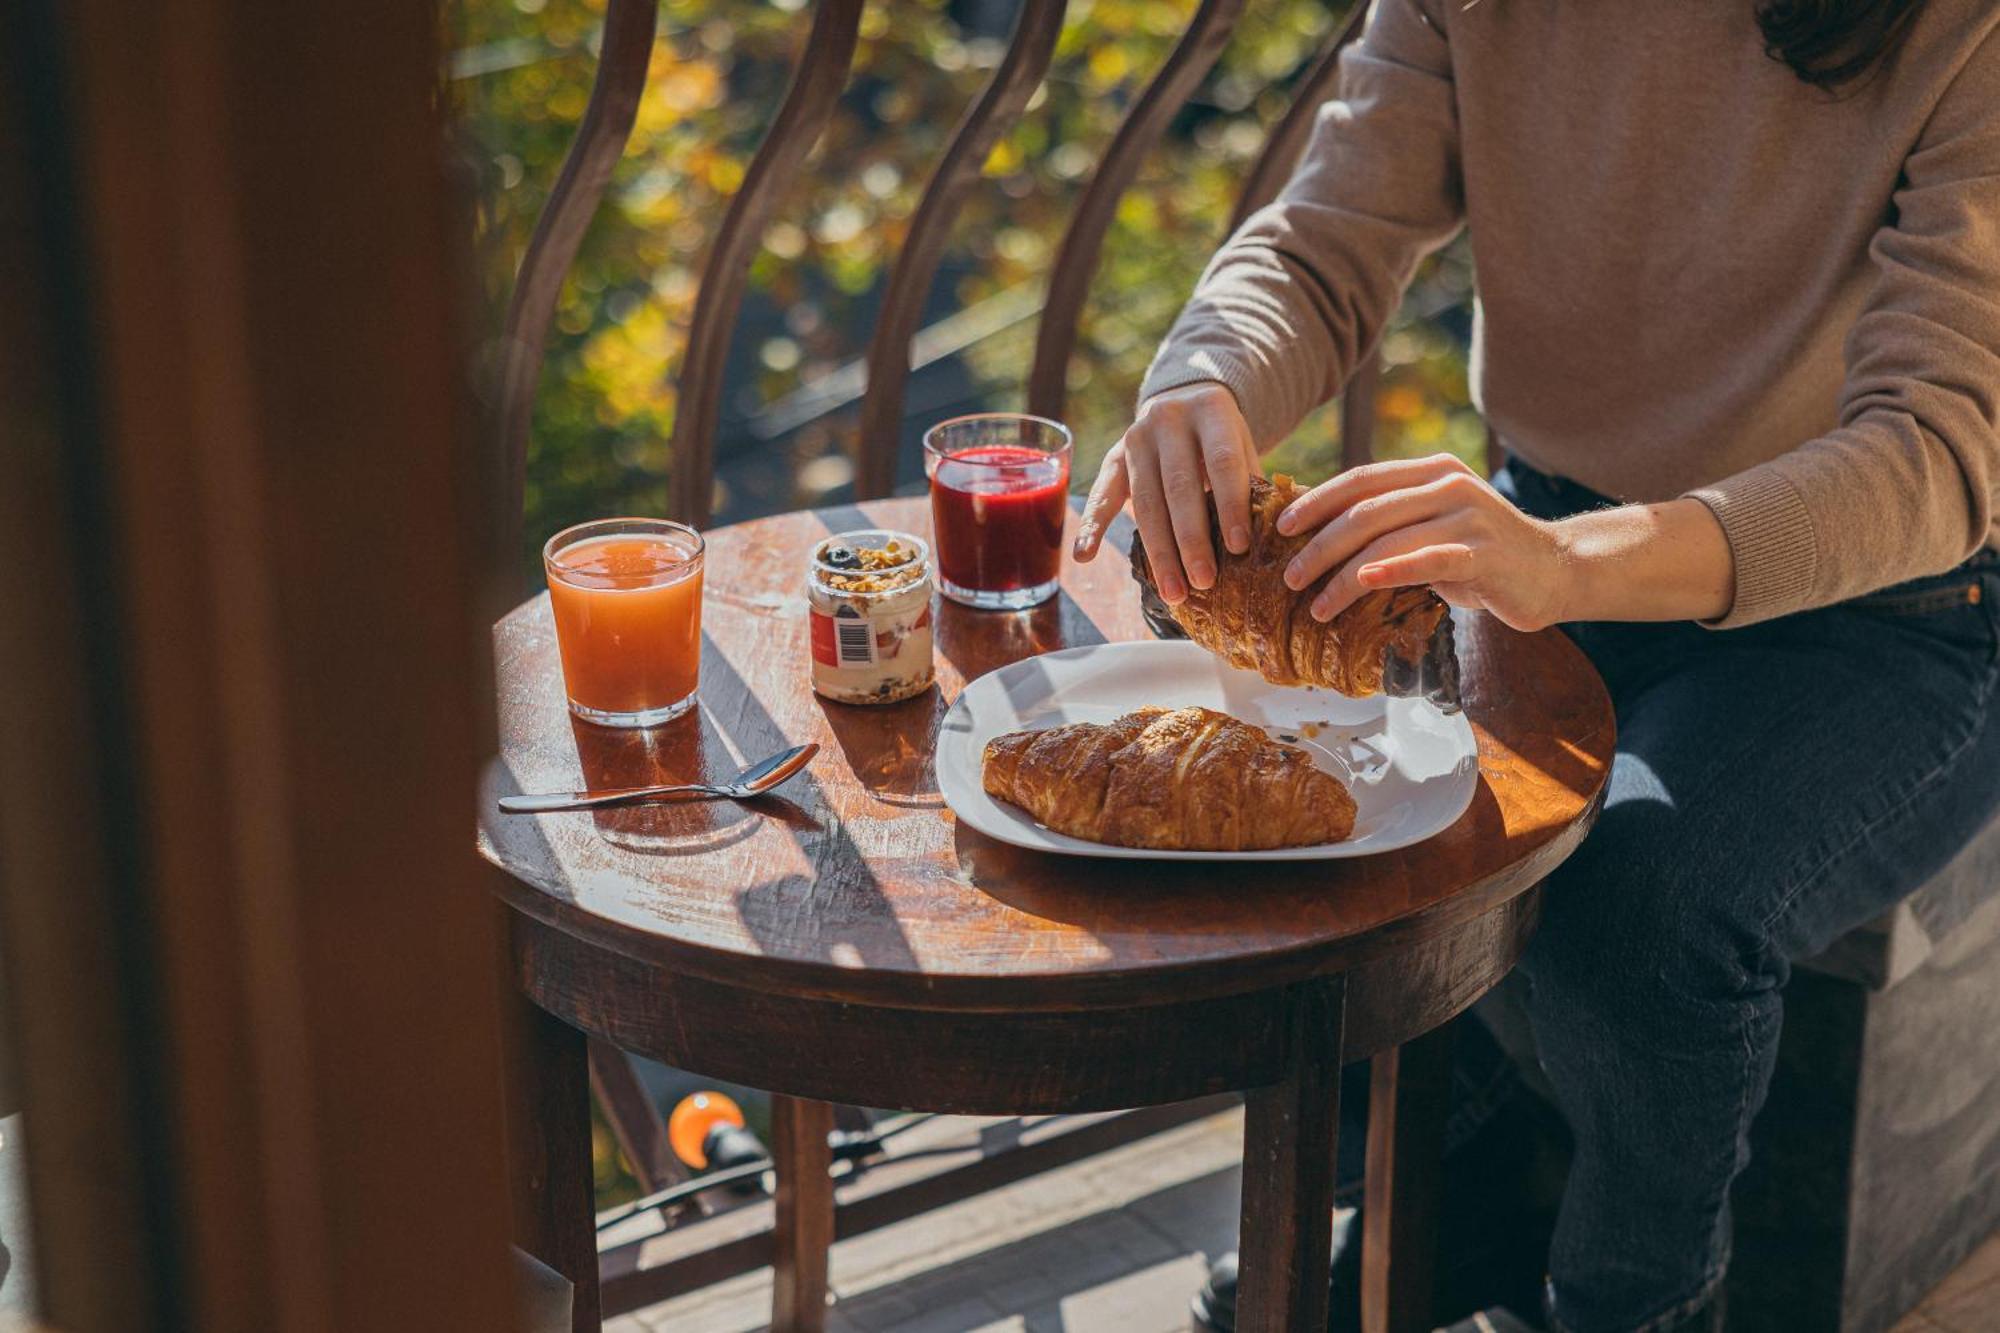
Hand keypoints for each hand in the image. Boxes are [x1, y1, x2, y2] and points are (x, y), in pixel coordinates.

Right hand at [1072, 381, 1257, 603]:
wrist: (1183, 399)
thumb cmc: (1222, 438)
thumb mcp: (1244, 445)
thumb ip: (1256, 482)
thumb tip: (1281, 529)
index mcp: (1210, 410)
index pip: (1222, 462)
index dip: (1231, 505)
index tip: (1239, 547)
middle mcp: (1169, 419)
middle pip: (1180, 487)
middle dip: (1192, 539)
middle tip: (1204, 582)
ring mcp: (1136, 438)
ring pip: (1146, 501)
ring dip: (1159, 551)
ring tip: (1173, 592)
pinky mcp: (1114, 457)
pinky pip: (1102, 494)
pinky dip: (1092, 527)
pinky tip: (1084, 557)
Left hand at [1276, 453, 1570, 631]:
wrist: (1556, 570)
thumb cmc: (1482, 555)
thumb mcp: (1434, 528)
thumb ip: (1393, 525)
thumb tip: (1323, 539)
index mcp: (1431, 471)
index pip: (1360, 479)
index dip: (1316, 501)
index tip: (1281, 527)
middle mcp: (1448, 485)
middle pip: (1365, 511)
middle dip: (1319, 545)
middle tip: (1289, 576)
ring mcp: (1468, 516)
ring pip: (1388, 540)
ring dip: (1343, 575)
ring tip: (1316, 605)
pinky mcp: (1484, 552)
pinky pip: (1428, 559)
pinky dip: (1391, 571)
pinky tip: (1362, 583)